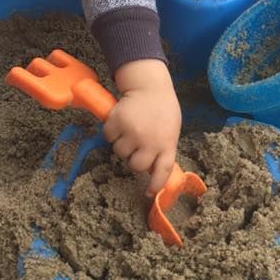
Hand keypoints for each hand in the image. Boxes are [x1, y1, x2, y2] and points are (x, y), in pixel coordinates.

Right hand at [103, 59, 181, 195]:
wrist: (150, 85)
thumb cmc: (163, 109)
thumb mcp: (171, 130)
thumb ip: (164, 149)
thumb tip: (153, 171)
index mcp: (166, 144)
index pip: (162, 172)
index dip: (155, 185)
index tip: (148, 193)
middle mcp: (149, 141)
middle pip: (135, 166)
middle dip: (134, 159)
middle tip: (137, 146)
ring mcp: (132, 132)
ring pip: (120, 152)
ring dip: (123, 144)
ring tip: (130, 129)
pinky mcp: (117, 122)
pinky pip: (108, 137)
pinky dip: (112, 131)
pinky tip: (121, 121)